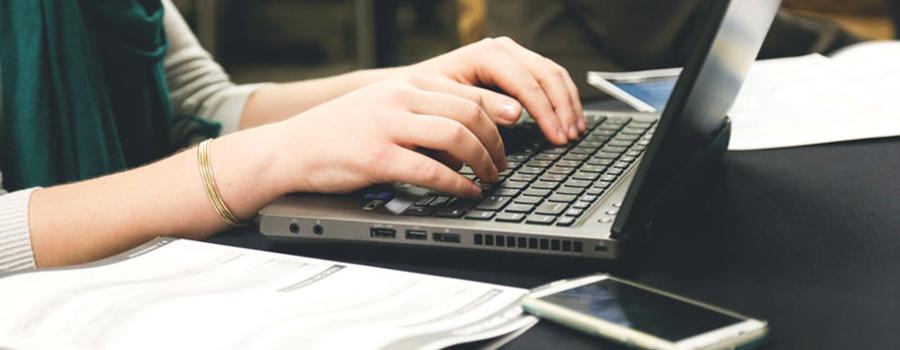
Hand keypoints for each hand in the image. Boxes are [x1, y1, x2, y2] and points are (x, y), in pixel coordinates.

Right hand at [271, 75, 507, 197]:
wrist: (291, 148)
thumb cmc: (339, 133)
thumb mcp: (383, 107)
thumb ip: (421, 112)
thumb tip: (467, 135)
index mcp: (405, 84)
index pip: (467, 93)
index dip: (498, 114)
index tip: (514, 131)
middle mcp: (399, 98)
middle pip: (469, 113)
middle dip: (495, 142)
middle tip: (502, 164)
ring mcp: (388, 126)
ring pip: (456, 136)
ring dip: (482, 161)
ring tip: (490, 178)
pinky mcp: (377, 157)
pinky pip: (431, 170)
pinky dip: (457, 183)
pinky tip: (467, 192)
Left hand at [409, 36, 585, 144]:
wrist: (411, 88)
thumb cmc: (424, 97)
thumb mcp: (448, 103)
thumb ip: (481, 106)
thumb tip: (516, 114)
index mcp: (486, 54)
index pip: (527, 82)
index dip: (546, 112)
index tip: (557, 136)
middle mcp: (502, 50)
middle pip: (547, 74)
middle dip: (562, 108)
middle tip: (570, 137)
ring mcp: (511, 56)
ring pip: (553, 74)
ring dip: (568, 104)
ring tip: (575, 131)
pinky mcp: (516, 67)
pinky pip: (548, 79)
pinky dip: (562, 99)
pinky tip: (568, 119)